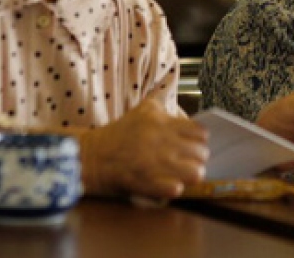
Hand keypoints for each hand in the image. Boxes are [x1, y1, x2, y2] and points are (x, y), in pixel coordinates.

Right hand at [78, 99, 208, 198]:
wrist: (92, 155)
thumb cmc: (119, 133)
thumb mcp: (143, 109)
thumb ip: (164, 104)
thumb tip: (182, 109)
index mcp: (163, 124)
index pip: (201, 133)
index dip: (199, 140)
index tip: (193, 144)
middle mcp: (163, 143)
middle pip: (201, 154)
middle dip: (197, 158)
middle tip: (189, 160)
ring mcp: (156, 165)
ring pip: (195, 173)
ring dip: (191, 175)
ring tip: (183, 174)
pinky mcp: (147, 184)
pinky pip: (175, 189)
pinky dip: (175, 188)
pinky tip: (170, 185)